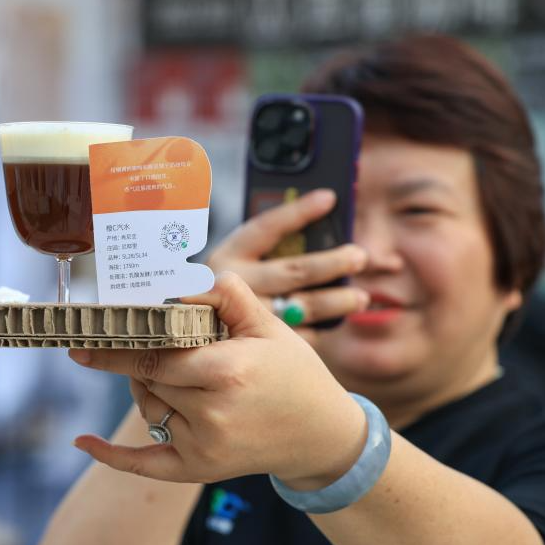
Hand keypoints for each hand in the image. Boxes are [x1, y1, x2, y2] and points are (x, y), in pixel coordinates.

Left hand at [68, 273, 367, 487]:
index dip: (119, 344)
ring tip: (177, 376)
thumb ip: (226, 294)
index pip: (154, 353)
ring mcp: (203, 446)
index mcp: (226, 371)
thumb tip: (181, 282)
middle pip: (147, 379)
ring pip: (147, 408)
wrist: (321, 434)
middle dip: (141, 360)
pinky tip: (81, 441)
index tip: (86, 335)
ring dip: (147, 389)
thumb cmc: (293, 372)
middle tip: (149, 346)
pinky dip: (110, 455)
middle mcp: (212, 413)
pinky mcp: (198, 469)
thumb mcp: (267, 324)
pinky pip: (143, 463)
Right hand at [208, 189, 368, 339]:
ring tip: (361, 297)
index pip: (266, 228)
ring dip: (337, 302)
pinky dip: (320, 328)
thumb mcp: (231, 265)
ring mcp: (244, 319)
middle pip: (294, 271)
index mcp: (226, 258)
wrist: (183, 338)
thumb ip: (263, 249)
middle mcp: (233, 287)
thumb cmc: (214, 294)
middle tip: (360, 256)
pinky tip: (335, 322)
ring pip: (302, 306)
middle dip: (333, 263)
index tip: (329, 198)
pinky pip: (298, 336)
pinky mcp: (255, 346)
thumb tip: (314, 219)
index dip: (298, 212)